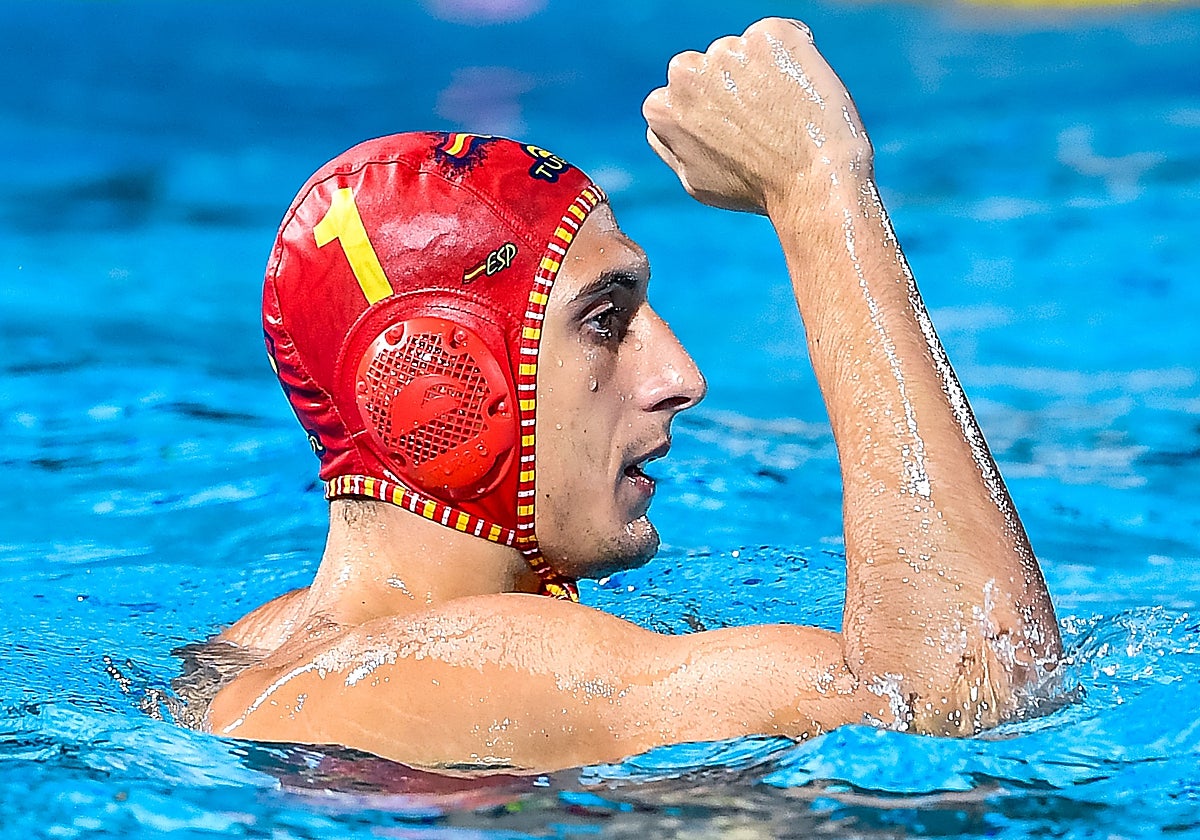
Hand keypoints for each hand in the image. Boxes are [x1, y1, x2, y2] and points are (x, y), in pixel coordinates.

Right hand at [642, 18, 872, 216]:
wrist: (811, 179)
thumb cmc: (755, 189)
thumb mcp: (694, 181)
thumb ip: (674, 144)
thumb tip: (669, 125)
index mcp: (661, 108)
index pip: (679, 98)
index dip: (709, 114)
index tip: (732, 132)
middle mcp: (685, 71)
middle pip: (706, 69)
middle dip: (727, 86)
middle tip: (760, 122)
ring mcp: (729, 50)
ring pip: (743, 53)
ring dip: (761, 72)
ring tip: (785, 113)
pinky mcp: (770, 34)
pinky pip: (779, 39)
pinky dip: (791, 57)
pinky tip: (801, 92)